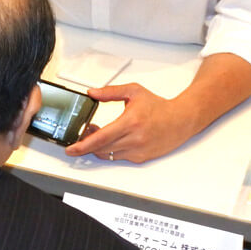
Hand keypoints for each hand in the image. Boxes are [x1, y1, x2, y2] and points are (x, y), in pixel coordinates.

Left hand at [64, 83, 198, 163]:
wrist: (180, 120)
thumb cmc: (158, 106)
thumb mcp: (133, 92)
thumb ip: (110, 92)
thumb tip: (92, 93)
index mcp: (130, 122)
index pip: (100, 138)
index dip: (82, 145)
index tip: (71, 148)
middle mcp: (134, 140)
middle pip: (101, 149)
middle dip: (86, 144)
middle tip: (81, 134)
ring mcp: (137, 151)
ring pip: (108, 154)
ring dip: (97, 146)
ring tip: (97, 133)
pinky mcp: (140, 158)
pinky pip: (118, 157)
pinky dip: (110, 150)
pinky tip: (111, 138)